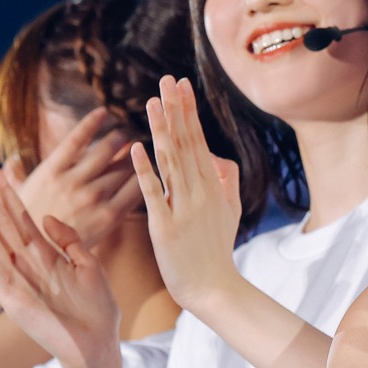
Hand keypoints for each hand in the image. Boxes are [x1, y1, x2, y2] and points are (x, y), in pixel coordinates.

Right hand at [0, 159, 120, 367]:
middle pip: (1, 221)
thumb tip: (47, 216)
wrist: (97, 343)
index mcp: (45, 253)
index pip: (20, 215)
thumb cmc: (96, 307)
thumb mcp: (88, 264)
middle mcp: (25, 263)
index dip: (7, 190)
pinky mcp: (11, 298)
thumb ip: (69, 240)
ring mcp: (16, 279)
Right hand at [8, 107, 140, 247]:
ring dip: (132, 156)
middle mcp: (73, 181)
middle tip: (125, 134)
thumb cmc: (26, 229)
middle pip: (106, 149)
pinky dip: (140, 178)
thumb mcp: (13, 199)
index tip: (104, 112)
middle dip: (118, 138)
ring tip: (138, 150)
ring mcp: (92, 199)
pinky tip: (144, 172)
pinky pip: (132, 191)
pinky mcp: (109, 217)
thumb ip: (11, 177)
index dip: (92, 122)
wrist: (38, 263)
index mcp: (50, 171)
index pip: (76, 137)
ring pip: (122, 168)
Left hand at [131, 76, 241, 311]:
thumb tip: (214, 153)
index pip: (198, 139)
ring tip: (152, 102)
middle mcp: (199, 191)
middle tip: (167, 80)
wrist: (214, 287)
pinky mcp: (165, 227)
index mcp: (213, 185)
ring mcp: (183, 208)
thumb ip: (225, 178)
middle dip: (176, 110)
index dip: (188, 111)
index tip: (180, 85)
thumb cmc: (217, 249)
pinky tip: (136, 148)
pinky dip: (145, 170)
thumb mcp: (231, 209)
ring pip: (170, 161)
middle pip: (186, 143)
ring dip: (161, 130)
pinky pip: (154, 193)